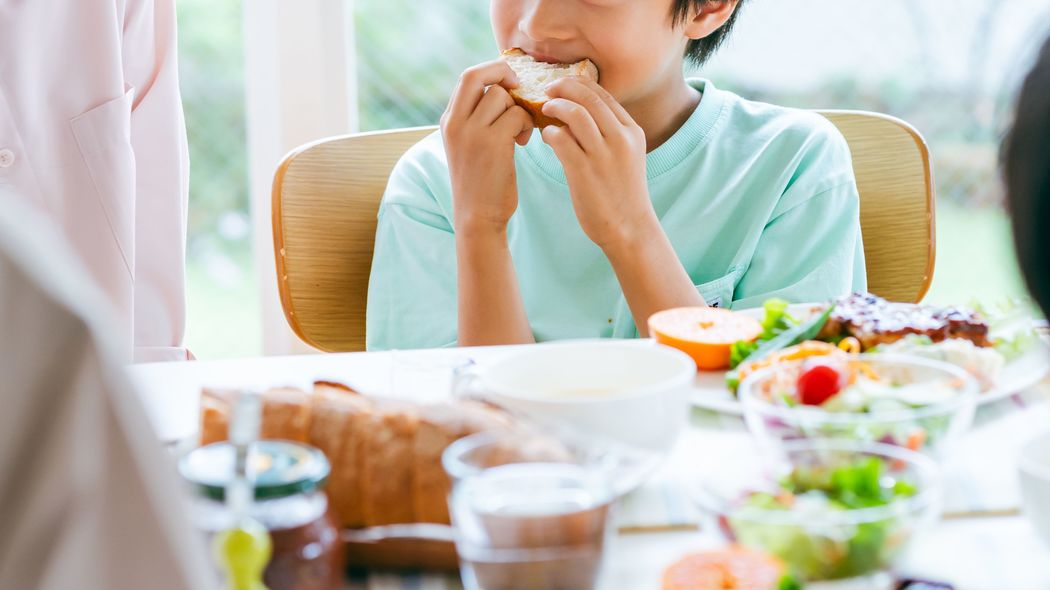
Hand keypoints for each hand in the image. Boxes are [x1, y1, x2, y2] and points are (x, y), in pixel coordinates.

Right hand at [441, 60, 533, 234]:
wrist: (477, 216)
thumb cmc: (479, 181)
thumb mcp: (467, 145)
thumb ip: (476, 118)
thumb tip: (502, 89)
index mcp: (449, 120)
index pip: (467, 76)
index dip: (491, 71)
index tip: (508, 82)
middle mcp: (455, 122)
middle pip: (479, 76)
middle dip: (505, 76)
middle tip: (519, 91)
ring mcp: (472, 132)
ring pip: (503, 96)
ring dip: (519, 110)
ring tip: (520, 132)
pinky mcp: (493, 143)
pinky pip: (518, 115)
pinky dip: (526, 125)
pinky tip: (522, 143)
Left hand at [540, 77, 657, 248]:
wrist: (628, 228)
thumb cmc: (621, 192)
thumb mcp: (625, 156)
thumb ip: (608, 133)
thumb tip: (578, 112)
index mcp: (632, 131)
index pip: (603, 94)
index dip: (579, 83)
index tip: (563, 85)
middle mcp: (621, 138)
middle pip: (588, 97)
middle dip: (564, 87)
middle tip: (547, 90)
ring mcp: (603, 155)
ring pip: (575, 113)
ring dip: (555, 107)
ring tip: (544, 110)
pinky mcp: (584, 172)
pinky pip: (561, 140)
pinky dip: (550, 133)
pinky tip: (546, 137)